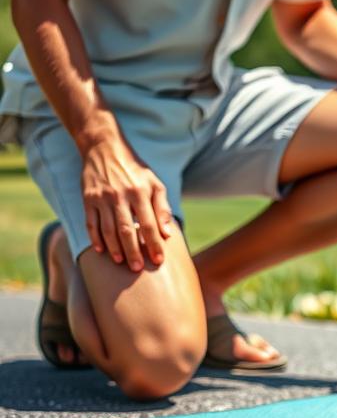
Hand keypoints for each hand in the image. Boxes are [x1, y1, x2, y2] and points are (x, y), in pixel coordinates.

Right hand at [80, 136, 173, 270]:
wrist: (104, 149)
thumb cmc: (135, 170)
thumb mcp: (154, 183)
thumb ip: (162, 207)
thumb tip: (168, 233)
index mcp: (140, 192)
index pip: (149, 224)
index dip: (154, 244)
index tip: (159, 260)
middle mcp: (120, 196)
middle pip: (127, 231)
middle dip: (133, 252)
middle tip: (137, 269)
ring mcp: (102, 198)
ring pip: (108, 230)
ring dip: (114, 249)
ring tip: (121, 262)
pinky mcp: (87, 199)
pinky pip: (90, 224)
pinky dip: (95, 239)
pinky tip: (101, 251)